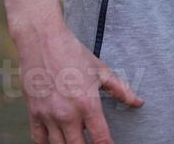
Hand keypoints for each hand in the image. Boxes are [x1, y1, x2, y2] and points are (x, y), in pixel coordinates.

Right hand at [16, 23, 143, 143]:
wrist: (42, 39)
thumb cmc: (73, 53)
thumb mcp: (100, 70)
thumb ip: (121, 90)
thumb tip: (139, 103)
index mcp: (88, 104)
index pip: (101, 139)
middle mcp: (68, 114)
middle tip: (91, 141)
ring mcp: (48, 115)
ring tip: (76, 138)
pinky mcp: (33, 112)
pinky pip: (39, 139)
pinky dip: (47, 143)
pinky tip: (56, 139)